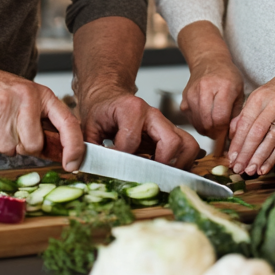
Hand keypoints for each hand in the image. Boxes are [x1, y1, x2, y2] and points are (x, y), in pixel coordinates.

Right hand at [0, 64, 84, 171]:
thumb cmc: (0, 90)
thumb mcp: (29, 98)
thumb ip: (43, 122)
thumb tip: (60, 152)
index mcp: (42, 95)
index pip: (68, 123)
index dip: (74, 146)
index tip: (73, 164)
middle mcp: (26, 99)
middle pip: (33, 146)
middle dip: (21, 145)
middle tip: (11, 128)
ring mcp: (3, 107)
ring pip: (9, 150)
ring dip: (1, 143)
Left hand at [79, 85, 200, 168]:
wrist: (110, 98)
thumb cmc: (101, 113)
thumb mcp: (89, 126)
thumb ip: (89, 146)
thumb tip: (85, 167)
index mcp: (131, 108)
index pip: (131, 141)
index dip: (120, 158)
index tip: (111, 165)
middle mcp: (153, 114)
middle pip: (170, 141)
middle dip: (160, 163)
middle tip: (147, 176)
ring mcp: (165, 124)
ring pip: (187, 144)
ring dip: (179, 164)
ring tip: (162, 175)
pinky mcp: (172, 133)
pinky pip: (189, 147)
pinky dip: (183, 162)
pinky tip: (166, 171)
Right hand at [180, 57, 244, 141]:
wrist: (208, 62)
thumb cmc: (227, 76)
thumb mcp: (239, 91)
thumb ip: (237, 113)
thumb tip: (232, 134)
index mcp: (224, 87)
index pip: (220, 117)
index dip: (224, 131)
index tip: (228, 134)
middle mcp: (205, 89)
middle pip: (208, 123)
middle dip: (216, 133)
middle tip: (222, 133)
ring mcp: (192, 94)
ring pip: (198, 123)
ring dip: (207, 130)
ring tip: (215, 126)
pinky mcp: (184, 99)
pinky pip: (191, 120)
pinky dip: (199, 124)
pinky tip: (206, 118)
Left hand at [228, 45, 274, 175]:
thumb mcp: (262, 92)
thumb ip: (247, 112)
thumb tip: (233, 132)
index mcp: (261, 96)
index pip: (245, 122)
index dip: (237, 141)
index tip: (231, 155)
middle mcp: (273, 106)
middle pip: (256, 133)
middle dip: (245, 153)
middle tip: (237, 167)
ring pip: (270, 141)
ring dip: (258, 158)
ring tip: (249, 171)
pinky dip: (274, 157)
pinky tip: (265, 167)